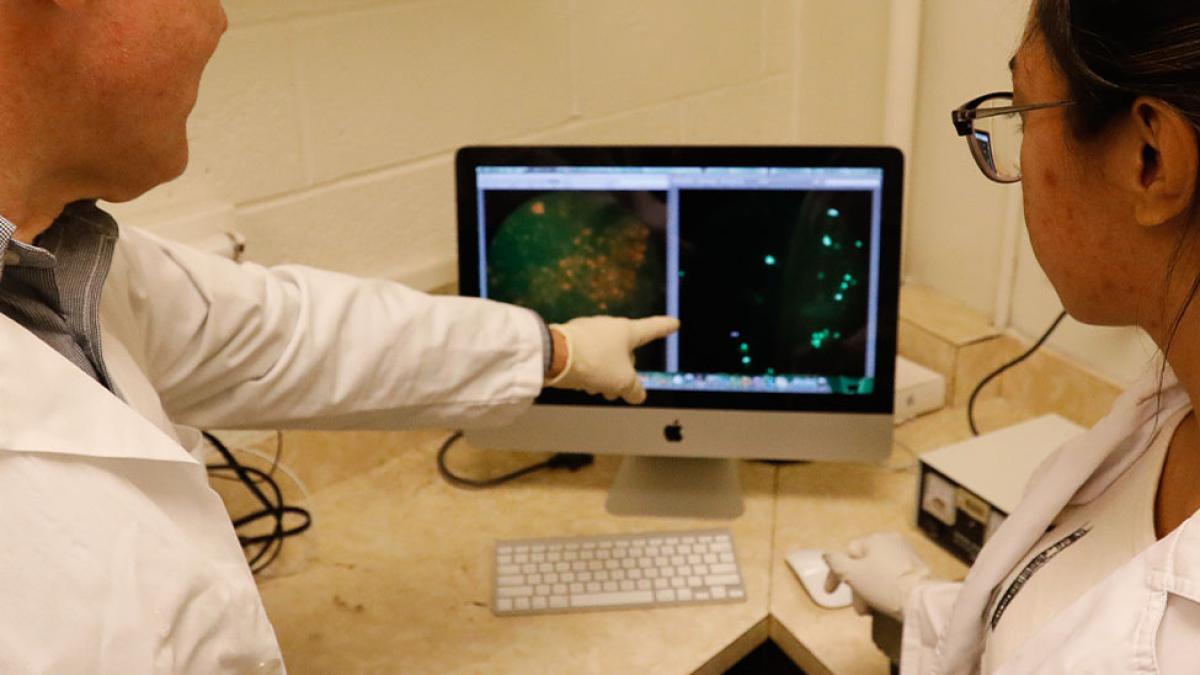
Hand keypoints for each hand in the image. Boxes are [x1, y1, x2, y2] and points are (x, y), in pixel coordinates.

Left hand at [545, 316, 679, 403]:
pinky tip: (582, 382)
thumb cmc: (594, 362)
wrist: (555, 356)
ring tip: (597, 389)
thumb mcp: (622, 382)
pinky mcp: (571, 338)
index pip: (652, 329)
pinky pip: (588, 356)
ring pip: (605, 356)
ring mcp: (589, 331)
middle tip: (619, 389)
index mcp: (627, 331)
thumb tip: (638, 394)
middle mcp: (609, 327)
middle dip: (624, 372)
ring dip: (605, 374)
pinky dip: (589, 370)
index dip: (664, 327)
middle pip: (625, 351)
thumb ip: (635, 389)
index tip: (673, 323)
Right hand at [823, 532, 930, 619]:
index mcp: (875, 539)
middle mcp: (891, 541)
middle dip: (857, 588)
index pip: (848, 553)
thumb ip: (836, 563)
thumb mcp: (853, 574)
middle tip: (859, 609)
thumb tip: (827, 555)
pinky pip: (892, 575)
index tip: (830, 593)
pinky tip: (885, 602)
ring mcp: (907, 553)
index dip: (837, 574)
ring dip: (869, 590)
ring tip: (871, 610)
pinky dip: (885, 587)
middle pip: (864, 564)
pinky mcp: (918, 568)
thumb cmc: (883, 585)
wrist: (921, 601)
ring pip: (878, 571)